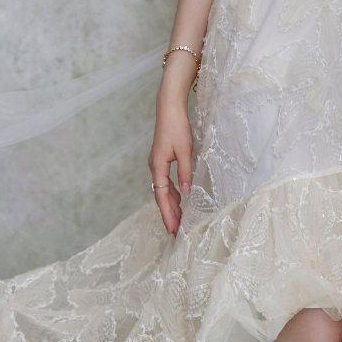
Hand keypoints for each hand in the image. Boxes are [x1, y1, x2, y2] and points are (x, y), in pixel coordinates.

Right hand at [148, 96, 193, 235]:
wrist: (169, 109)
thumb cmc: (177, 127)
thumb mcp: (185, 151)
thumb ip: (186, 172)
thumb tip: (187, 192)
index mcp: (158, 167)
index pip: (162, 196)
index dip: (168, 214)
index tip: (173, 228)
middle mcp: (154, 167)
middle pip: (161, 196)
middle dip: (168, 214)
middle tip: (175, 231)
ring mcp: (156, 164)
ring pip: (163, 190)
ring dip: (170, 205)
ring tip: (179, 220)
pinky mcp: (161, 160)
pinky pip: (165, 182)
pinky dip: (172, 194)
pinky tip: (179, 200)